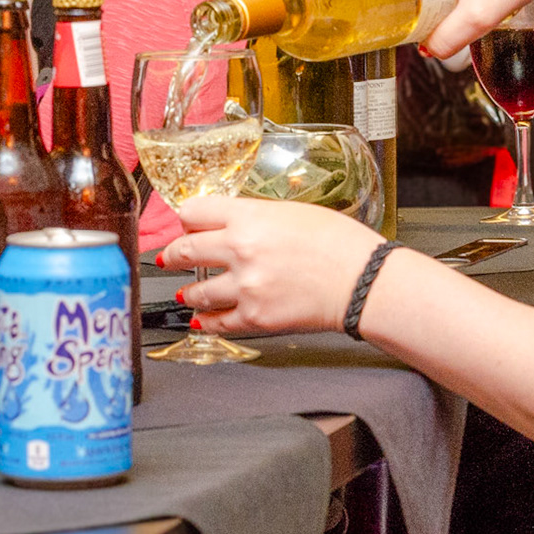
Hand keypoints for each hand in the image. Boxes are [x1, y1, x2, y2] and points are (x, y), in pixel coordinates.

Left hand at [160, 197, 386, 335]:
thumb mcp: (294, 211)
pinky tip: (203, 319)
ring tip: (186, 292)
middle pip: (185, 250)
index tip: (185, 223)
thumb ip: (255, 216)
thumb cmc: (340, 242)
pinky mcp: (255, 317)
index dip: (187, 218)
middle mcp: (239, 250)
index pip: (194, 211)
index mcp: (248, 217)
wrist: (363, 281)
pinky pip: (218, 322)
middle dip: (174, 254)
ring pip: (196, 291)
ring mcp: (244, 287)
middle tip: (169, 257)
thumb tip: (232, 224)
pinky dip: (207, 321)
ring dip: (189, 291)